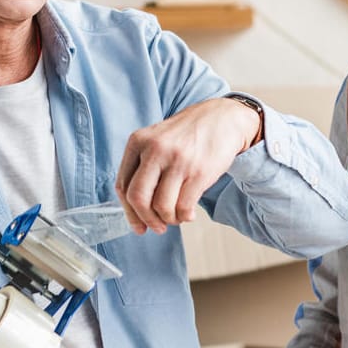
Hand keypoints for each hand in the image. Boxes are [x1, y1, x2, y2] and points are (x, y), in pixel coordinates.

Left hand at [116, 97, 259, 234]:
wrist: (223, 119)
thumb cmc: (189, 134)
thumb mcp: (157, 140)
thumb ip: (143, 166)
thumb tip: (137, 208)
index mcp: (138, 141)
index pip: (123, 186)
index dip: (129, 212)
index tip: (138, 225)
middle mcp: (155, 150)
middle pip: (138, 198)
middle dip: (146, 219)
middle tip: (156, 228)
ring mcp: (178, 161)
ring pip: (162, 206)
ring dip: (168, 220)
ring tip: (176, 218)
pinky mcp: (199, 172)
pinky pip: (184, 206)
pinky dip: (184, 216)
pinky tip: (188, 214)